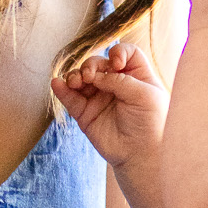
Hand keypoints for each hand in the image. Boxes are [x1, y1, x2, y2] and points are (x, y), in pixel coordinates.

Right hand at [53, 43, 168, 169]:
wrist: (141, 154)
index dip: (118, 53)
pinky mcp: (85, 113)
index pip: (124, 54)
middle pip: (98, 63)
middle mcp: (116, 84)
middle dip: (91, 66)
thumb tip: (94, 76)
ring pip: (81, 77)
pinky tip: (57, 84)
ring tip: (76, 82)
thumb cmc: (150, 123)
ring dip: (75, 75)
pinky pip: (70, 97)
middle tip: (90, 77)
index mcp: (136, 76)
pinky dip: (61, 89)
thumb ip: (119, 80)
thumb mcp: (144, 95)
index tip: (116, 64)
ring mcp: (99, 97)